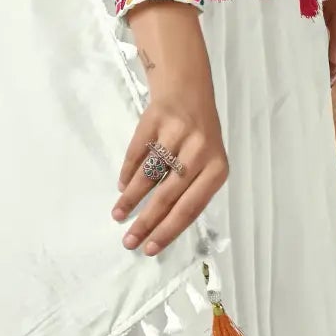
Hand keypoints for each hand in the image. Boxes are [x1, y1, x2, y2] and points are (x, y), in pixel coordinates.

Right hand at [110, 2, 228, 255]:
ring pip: (149, 175)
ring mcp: (177, 134)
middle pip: (168, 196)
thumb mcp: (207, 162)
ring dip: (131, 199)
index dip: (168, 230)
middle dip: (146, 222)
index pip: (191, 207)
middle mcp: (200, 151)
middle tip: (129, 241)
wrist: (188, 86)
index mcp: (217, 168)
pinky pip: (137, 153)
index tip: (150, 249)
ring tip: (118, 215)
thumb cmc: (198, 135)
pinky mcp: (156, 119)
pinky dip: (127, 173)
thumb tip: (162, 226)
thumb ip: (191, 191)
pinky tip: (121, 188)